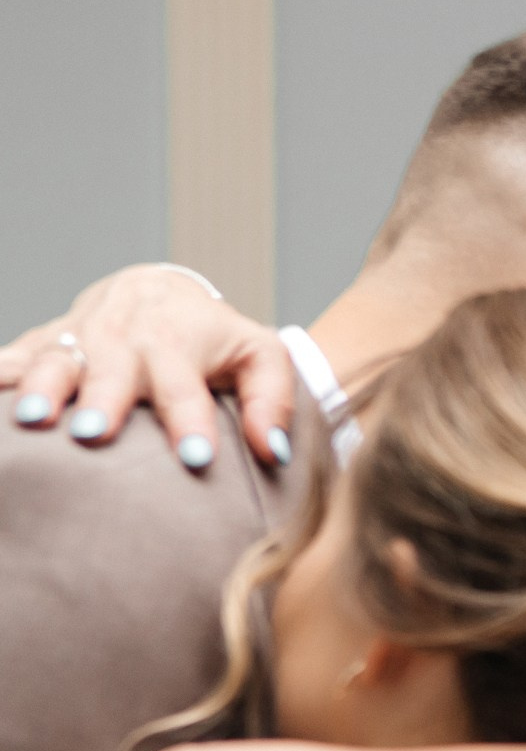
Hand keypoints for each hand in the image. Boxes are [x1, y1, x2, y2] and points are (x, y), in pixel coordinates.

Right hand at [0, 265, 295, 469]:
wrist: (157, 291)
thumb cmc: (216, 338)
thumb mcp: (261, 357)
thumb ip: (273, 402)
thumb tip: (273, 453)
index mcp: (177, 340)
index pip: (187, 384)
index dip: (192, 420)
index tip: (198, 458)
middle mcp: (124, 335)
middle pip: (113, 368)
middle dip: (103, 399)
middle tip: (95, 433)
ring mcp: (78, 336)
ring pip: (55, 358)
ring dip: (41, 387)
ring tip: (33, 419)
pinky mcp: (44, 342)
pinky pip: (14, 355)